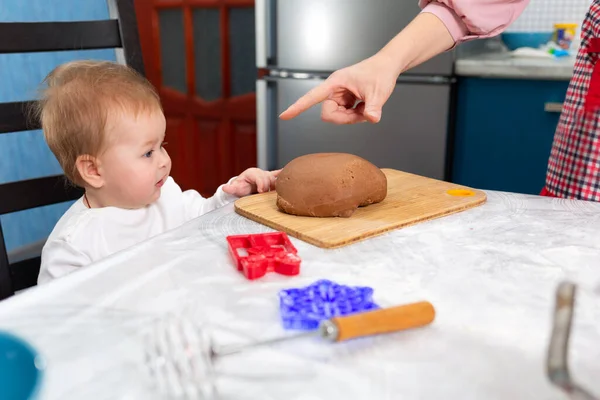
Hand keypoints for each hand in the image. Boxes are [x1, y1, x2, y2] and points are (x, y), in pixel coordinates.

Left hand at [222, 168, 280, 196]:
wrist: (246, 185)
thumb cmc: (241, 186)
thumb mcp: (236, 188)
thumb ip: (231, 188)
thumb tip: (224, 188)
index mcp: (252, 173)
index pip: (259, 177)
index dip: (261, 183)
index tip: (261, 191)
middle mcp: (261, 172)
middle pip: (268, 177)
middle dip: (268, 185)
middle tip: (267, 193)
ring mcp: (267, 175)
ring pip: (275, 177)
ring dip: (278, 183)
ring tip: (281, 188)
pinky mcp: (272, 179)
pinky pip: (278, 176)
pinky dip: (283, 176)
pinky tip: (290, 176)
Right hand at [278, 53, 397, 123]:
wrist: (387, 66)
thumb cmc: (380, 73)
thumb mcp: (379, 92)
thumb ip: (374, 108)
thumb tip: (373, 119)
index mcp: (335, 83)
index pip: (312, 97)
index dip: (298, 107)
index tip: (284, 116)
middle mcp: (334, 90)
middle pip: (328, 114)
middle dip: (344, 119)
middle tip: (363, 113)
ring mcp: (340, 96)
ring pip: (337, 117)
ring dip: (352, 118)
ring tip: (367, 107)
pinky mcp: (345, 101)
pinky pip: (345, 116)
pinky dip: (356, 116)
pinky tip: (365, 106)